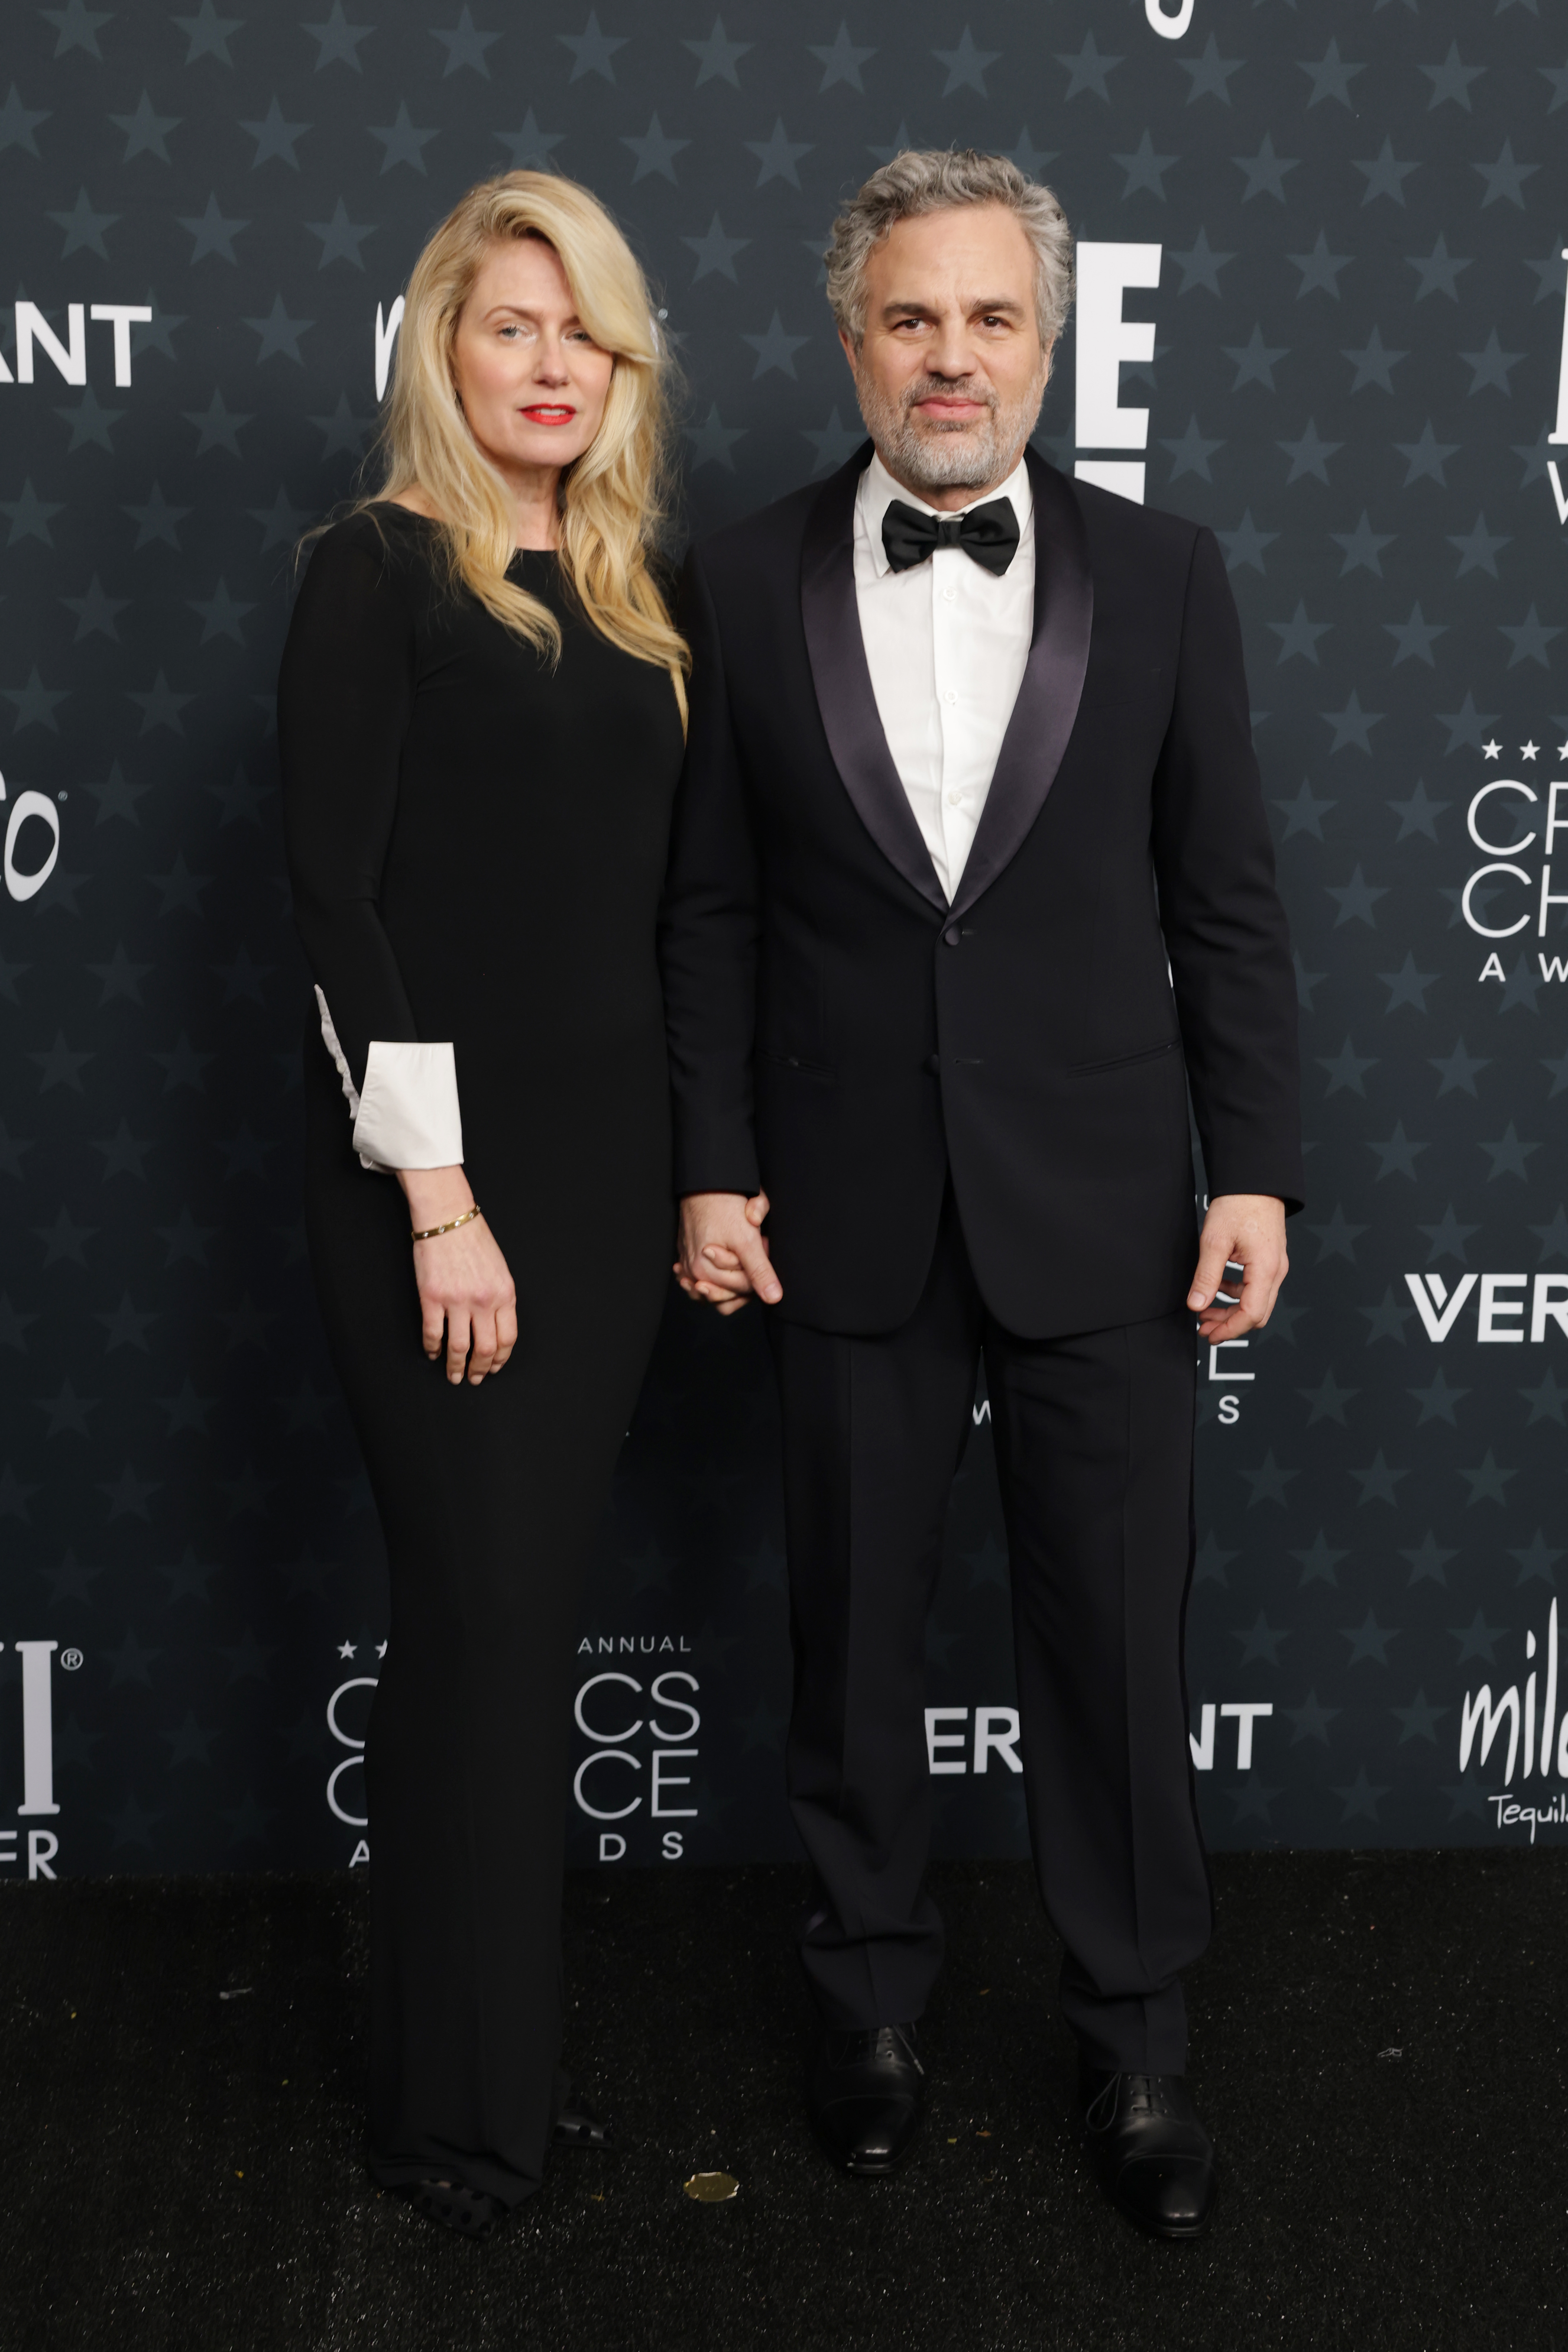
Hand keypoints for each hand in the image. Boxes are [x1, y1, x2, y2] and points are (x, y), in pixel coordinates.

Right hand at [400, 1167, 517, 1384]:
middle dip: (480, 1370)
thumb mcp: (500, 1269)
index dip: (500, 1359)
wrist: (447, 1217)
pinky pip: (433, 1333)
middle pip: (485, 1349)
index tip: (493, 1368)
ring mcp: (456, 1300)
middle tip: (474, 1379)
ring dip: (456, 1367)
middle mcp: (483, 1301)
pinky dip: (432, 1348)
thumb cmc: (474, 1240)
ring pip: (459, 1347)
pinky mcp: (431, 1297)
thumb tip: (495, 1327)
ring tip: (454, 1376)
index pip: (507, 1338)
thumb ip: (500, 1299)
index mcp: (504, 1294)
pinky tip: (432, 1353)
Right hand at [674, 1190, 780, 1316]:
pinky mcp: (685, 1259)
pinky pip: (699, 1283)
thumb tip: (774, 1298)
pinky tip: (720, 1263)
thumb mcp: (748, 1239)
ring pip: (715, 1293)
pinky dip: (712, 1279)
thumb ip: (760, 1271)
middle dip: (745, 1275)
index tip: (762, 1246)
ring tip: (736, 1253)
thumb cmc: (723, 1206)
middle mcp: (694, 1273)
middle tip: (750, 1247)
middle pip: (729, 1295)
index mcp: (707, 1271)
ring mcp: (688, 1267)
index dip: (760, 1271)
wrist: (704, 1183)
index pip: (744, 1290)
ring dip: (730, 1280)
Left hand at [1187, 1194, 1288, 1344]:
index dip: (1229, 1330)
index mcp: (1266, 1269)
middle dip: (1230, 1324)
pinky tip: (1218, 1287)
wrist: (1255, 1181)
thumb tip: (1197, 1305)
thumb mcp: (1215, 1241)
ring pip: (1257, 1302)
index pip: (1251, 1314)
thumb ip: (1206, 1276)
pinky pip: (1256, 1287)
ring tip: (1206, 1310)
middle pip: (1257, 1313)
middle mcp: (1276, 1271)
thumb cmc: (1239, 1204)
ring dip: (1231, 1310)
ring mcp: (1275, 1266)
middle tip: (1204, 1327)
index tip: (1209, 1334)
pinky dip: (1237, 1294)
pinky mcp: (1270, 1260)